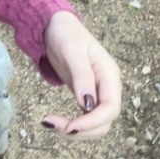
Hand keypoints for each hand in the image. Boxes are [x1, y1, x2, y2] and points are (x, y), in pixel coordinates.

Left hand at [40, 11, 121, 140]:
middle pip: (104, 122)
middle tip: (51, 124)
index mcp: (109, 75)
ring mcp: (97, 93)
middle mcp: (107, 87)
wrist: (55, 27)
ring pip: (95, 125)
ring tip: (48, 123)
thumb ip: (82, 76)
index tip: (69, 127)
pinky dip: (70, 125)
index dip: (93, 122)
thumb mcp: (72, 51)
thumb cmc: (65, 34)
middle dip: (81, 130)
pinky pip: (84, 119)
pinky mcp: (85, 97)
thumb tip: (88, 103)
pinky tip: (53, 122)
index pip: (111, 108)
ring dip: (74, 131)